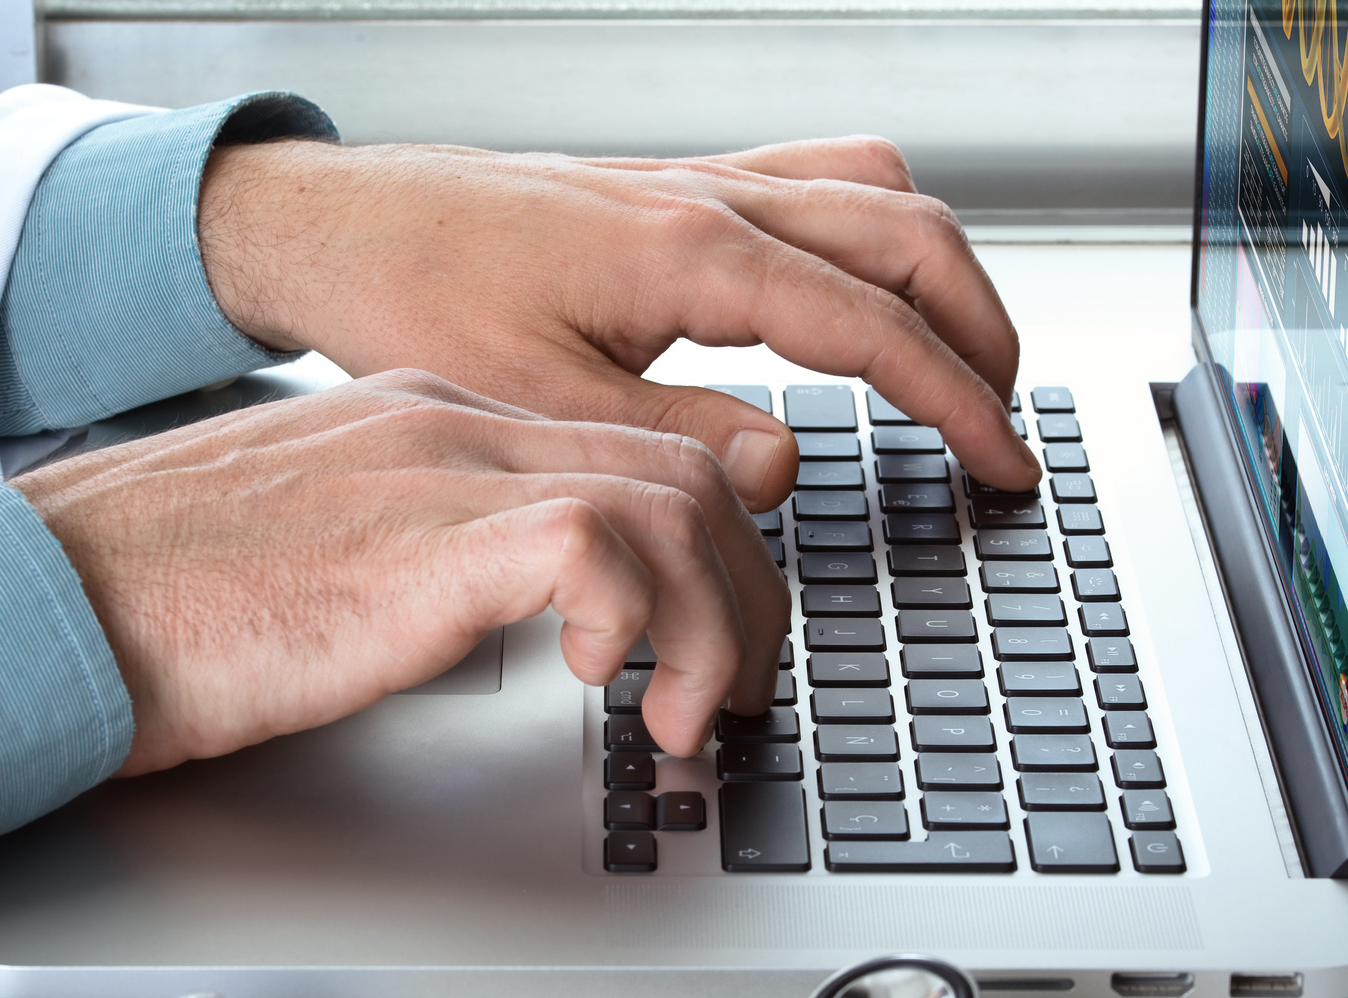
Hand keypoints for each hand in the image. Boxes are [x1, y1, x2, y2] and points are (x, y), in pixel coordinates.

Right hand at [12, 371, 789, 772]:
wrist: (57, 599)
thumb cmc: (180, 597)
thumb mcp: (350, 556)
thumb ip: (452, 560)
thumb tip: (544, 619)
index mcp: (444, 424)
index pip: (636, 451)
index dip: (715, 550)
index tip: (724, 631)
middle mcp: (459, 429)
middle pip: (684, 473)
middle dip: (746, 594)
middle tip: (739, 690)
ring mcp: (442, 473)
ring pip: (670, 504)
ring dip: (714, 625)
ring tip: (691, 717)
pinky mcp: (419, 543)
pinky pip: (591, 544)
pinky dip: (640, 619)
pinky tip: (606, 684)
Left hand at [195, 136, 1037, 509]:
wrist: (341, 222)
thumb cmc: (417, 293)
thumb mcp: (541, 402)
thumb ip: (678, 438)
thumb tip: (787, 466)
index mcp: (691, 253)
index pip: (874, 328)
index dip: (957, 402)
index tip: (1004, 461)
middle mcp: (712, 197)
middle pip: (911, 239)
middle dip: (982, 333)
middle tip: (1006, 423)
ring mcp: (702, 180)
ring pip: (879, 196)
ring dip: (945, 274)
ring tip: (966, 358)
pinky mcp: (680, 187)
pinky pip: (823, 181)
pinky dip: (881, 236)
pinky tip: (869, 290)